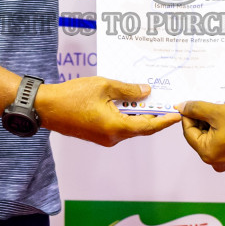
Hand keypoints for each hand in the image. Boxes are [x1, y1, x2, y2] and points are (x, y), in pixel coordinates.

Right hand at [36, 76, 180, 146]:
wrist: (47, 108)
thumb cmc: (72, 96)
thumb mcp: (104, 86)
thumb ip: (127, 90)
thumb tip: (146, 92)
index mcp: (116, 127)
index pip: (148, 126)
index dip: (164, 121)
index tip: (177, 115)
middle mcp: (112, 137)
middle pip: (140, 128)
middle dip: (154, 115)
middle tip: (166, 102)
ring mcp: (104, 138)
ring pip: (129, 127)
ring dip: (139, 115)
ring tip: (149, 99)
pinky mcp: (97, 135)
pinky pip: (118, 127)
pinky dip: (126, 116)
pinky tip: (129, 103)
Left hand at [177, 101, 224, 171]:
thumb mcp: (217, 112)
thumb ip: (196, 108)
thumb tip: (181, 106)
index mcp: (207, 153)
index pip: (188, 132)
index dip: (189, 116)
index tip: (192, 104)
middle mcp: (215, 162)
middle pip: (200, 137)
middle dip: (203, 120)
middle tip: (209, 106)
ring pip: (212, 139)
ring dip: (213, 125)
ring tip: (222, 112)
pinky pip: (224, 144)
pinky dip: (224, 132)